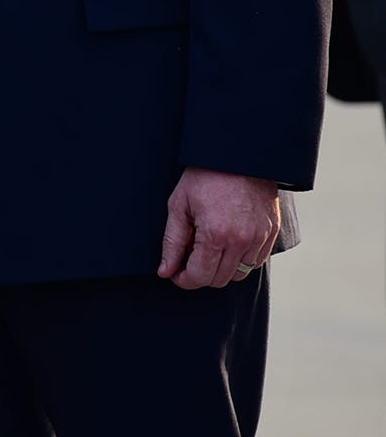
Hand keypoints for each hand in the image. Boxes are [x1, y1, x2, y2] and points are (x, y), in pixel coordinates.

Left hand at [157, 167, 278, 288]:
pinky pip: (256, 261)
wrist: (238, 156)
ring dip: (221, 269)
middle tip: (188, 259)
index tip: (174, 273)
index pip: (200, 276)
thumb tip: (165, 272)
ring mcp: (260, 238)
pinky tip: (227, 244)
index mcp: (216, 235)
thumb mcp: (179, 206)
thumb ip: (172, 242)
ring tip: (207, 248)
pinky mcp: (272, 233)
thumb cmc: (204, 178)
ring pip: (239, 274)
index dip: (183, 280)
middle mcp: (242, 241)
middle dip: (200, 275)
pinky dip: (240, 260)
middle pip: (219, 280)